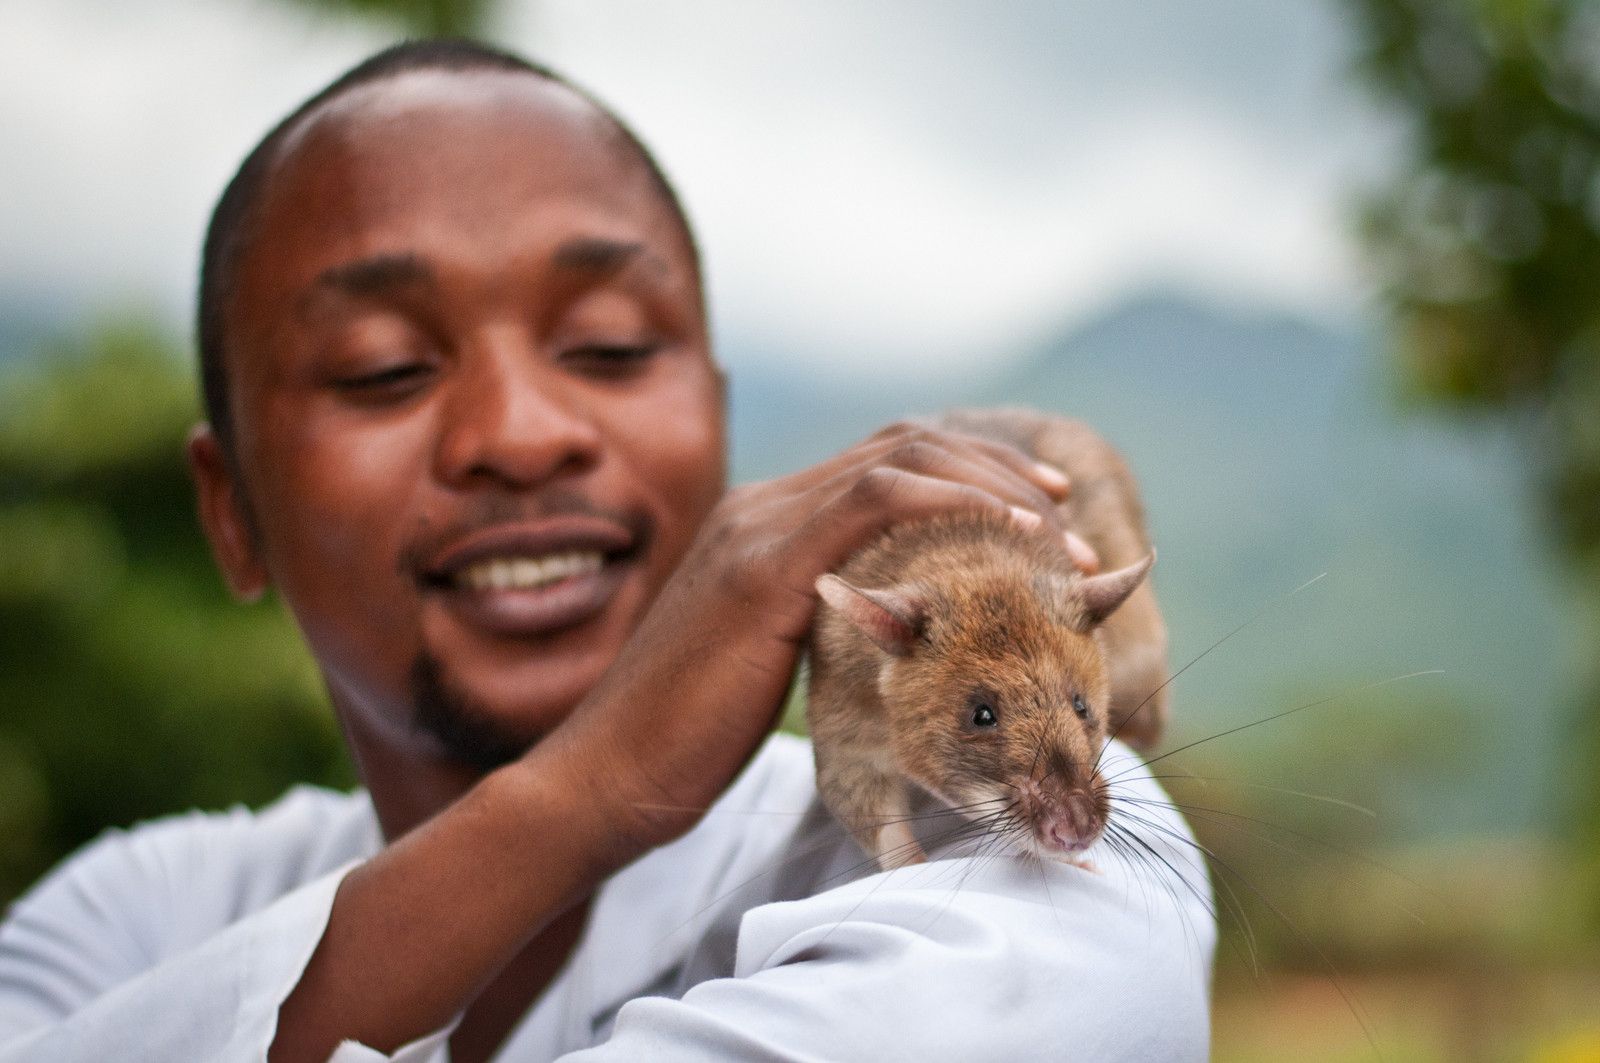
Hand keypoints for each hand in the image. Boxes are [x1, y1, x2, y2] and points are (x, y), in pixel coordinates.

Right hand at [537, 421, 1084, 860]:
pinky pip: (876, 499)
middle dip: (997, 469)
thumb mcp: (772, 662)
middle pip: (905, 445)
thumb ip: (821, 622)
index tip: (1037, 517)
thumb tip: (894, 635)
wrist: (610, 774)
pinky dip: (954, 502)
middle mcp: (762, 506)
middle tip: (1064, 521)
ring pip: (901, 458)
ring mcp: (757, 526)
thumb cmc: (690, 739)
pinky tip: (1006, 537)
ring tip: (1054, 537)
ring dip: (992, 485)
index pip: (886, 464)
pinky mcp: (761, 566)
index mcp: (765, 523)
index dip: (970, 475)